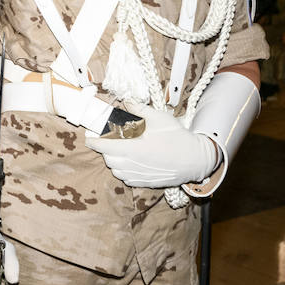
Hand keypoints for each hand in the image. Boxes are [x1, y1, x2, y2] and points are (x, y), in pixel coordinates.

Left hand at [87, 104, 218, 187]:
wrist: (195, 160)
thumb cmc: (177, 138)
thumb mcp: (159, 118)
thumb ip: (139, 109)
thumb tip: (126, 101)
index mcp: (133, 149)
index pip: (105, 146)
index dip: (94, 142)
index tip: (89, 139)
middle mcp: (133, 165)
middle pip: (109, 159)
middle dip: (106, 149)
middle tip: (111, 139)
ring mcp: (139, 176)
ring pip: (116, 170)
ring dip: (114, 161)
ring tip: (121, 150)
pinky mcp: (145, 183)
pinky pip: (126, 179)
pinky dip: (124, 171)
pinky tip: (131, 162)